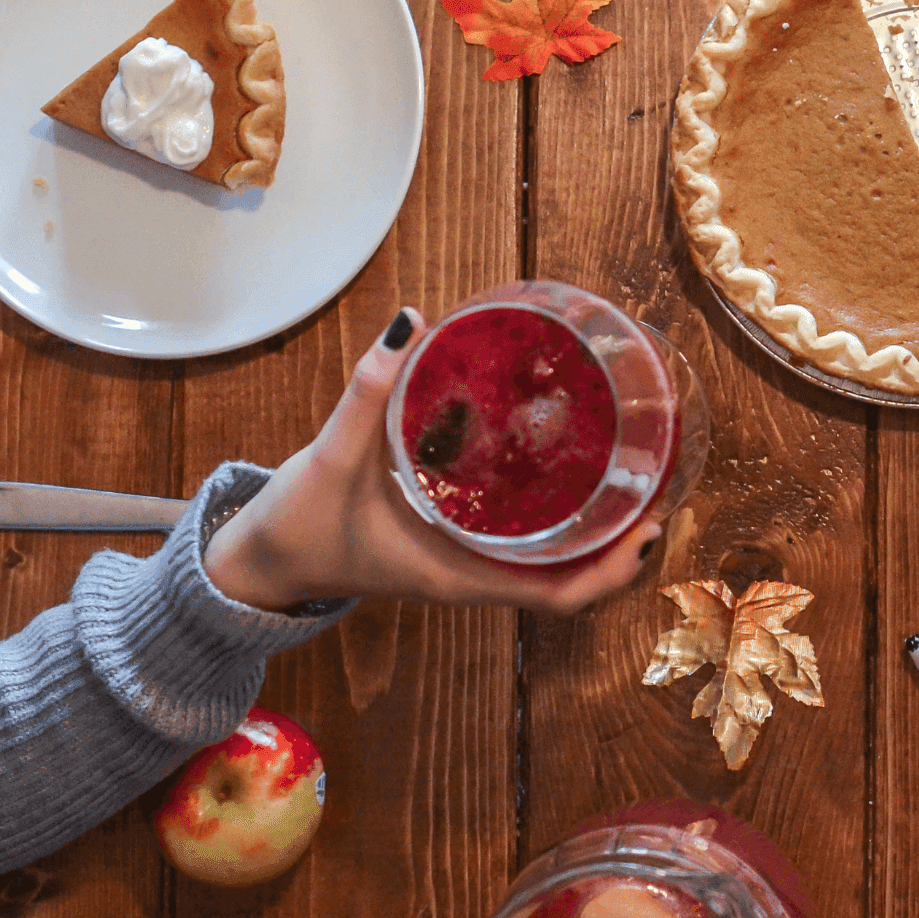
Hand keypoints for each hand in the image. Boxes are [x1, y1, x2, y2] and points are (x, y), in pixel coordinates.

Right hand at [203, 309, 659, 613]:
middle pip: (573, 575)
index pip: (560, 594)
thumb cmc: (298, 526)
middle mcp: (475, 575)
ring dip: (596, 527)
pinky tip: (566, 465)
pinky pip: (523, 539)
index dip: (613, 569)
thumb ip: (368, 392)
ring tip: (633, 470)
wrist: (260, 563)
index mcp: (459, 576)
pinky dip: (556, 513)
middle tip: (658, 480)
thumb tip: (409, 322)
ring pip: (553, 559)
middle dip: (622, 541)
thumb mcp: (331, 458)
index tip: (650, 526)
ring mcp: (468, 563)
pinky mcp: (455, 543)